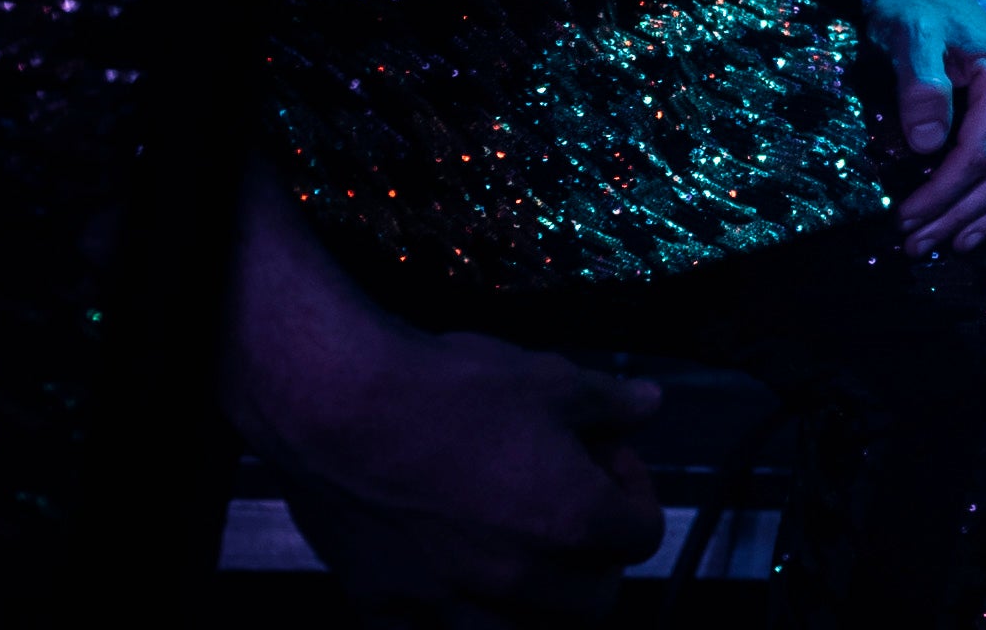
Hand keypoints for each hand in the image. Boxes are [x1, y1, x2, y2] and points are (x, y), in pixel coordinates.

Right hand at [228, 179, 665, 614]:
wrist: (335, 408)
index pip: (643, 536)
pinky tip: (454, 574)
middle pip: (593, 599)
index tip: (606, 460)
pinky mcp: (388, 608)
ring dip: (537, 602)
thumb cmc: (445, 389)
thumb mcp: (550, 379)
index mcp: (570, 522)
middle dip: (596, 556)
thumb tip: (649, 403)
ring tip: (522, 552)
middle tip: (570, 508)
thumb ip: (610, 401)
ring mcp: (449, 602)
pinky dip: (460, 617)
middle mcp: (517, 577)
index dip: (635, 492)